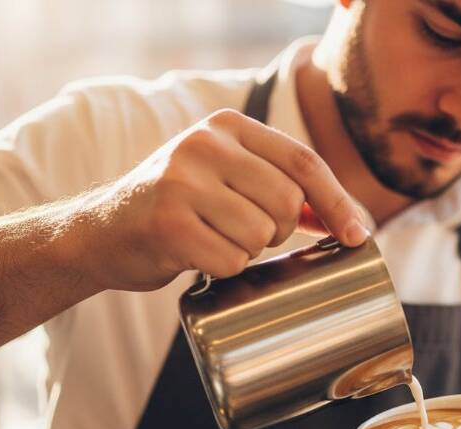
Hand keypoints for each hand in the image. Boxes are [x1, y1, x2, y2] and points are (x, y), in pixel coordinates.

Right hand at [66, 108, 367, 291]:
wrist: (101, 231)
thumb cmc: (179, 208)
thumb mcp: (227, 178)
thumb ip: (279, 187)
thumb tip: (350, 221)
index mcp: (227, 126)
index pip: (303, 162)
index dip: (337, 202)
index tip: (359, 236)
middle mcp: (204, 144)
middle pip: (288, 201)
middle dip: (281, 230)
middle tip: (249, 234)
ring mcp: (182, 181)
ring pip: (261, 234)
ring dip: (249, 251)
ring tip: (215, 239)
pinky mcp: (168, 223)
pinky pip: (231, 261)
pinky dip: (224, 270)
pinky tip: (197, 256)